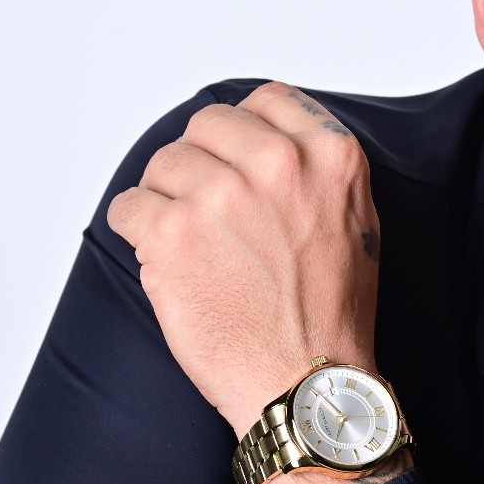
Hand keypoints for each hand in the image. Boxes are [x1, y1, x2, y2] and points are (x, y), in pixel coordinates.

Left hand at [105, 81, 380, 437]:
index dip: (245, 133)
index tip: (237, 161)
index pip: (267, 100)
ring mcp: (219, 194)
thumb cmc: (331, 314)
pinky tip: (169, 264)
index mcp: (329, 155)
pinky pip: (127, 207)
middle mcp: (276, 164)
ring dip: (167, 202)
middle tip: (211, 214)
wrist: (306, 383)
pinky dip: (138, 235)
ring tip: (196, 249)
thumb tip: (265, 139)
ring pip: (162, 164)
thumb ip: (316, 168)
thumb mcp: (356, 220)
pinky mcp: (171, 232)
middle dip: (201, 165)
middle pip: (206, 125)